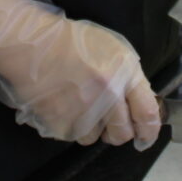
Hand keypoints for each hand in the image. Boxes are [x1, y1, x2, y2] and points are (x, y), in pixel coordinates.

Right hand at [0, 0, 160, 148]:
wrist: (32, 43)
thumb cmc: (72, 42)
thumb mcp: (112, 49)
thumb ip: (130, 78)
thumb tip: (139, 106)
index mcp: (124, 73)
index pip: (148, 113)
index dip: (149, 131)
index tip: (145, 137)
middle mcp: (107, 95)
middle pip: (122, 134)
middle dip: (118, 132)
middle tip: (108, 123)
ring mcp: (83, 111)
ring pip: (94, 138)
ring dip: (90, 128)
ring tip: (77, 105)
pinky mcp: (60, 123)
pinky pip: (71, 136)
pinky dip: (68, 125)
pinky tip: (61, 104)